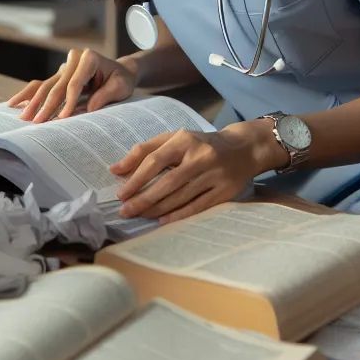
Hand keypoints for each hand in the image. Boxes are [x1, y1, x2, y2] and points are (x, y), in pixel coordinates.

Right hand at [7, 48, 137, 122]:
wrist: (121, 71)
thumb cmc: (122, 79)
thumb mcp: (121, 86)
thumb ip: (105, 95)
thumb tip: (87, 109)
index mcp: (89, 58)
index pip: (74, 82)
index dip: (68, 101)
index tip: (63, 118)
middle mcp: (73, 59)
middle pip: (57, 85)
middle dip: (46, 105)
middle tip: (36, 122)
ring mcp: (64, 67)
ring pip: (45, 85)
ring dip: (33, 102)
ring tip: (23, 117)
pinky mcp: (59, 76)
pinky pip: (42, 85)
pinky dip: (28, 95)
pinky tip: (14, 104)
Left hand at [110, 124, 264, 224]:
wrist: (243, 148)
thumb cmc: (200, 144)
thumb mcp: (175, 139)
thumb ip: (145, 151)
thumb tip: (115, 169)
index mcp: (184, 140)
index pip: (154, 160)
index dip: (136, 178)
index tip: (121, 193)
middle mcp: (200, 156)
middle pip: (167, 182)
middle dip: (143, 199)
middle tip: (125, 211)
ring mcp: (214, 175)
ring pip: (180, 197)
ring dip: (157, 209)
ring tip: (139, 216)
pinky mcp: (225, 191)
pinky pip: (197, 207)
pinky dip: (178, 215)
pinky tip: (162, 220)